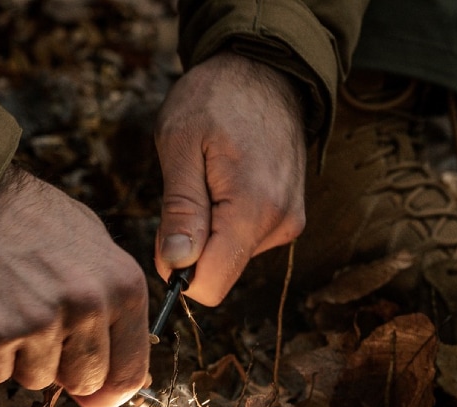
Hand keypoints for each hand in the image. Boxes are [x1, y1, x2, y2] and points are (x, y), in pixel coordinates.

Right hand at [0, 167, 148, 406]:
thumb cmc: (25, 219)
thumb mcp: (91, 243)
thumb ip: (112, 306)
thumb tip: (117, 382)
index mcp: (121, 285)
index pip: (129, 372)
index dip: (108, 390)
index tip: (93, 394)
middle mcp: (86, 306)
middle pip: (83, 382)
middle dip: (59, 363)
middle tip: (33, 319)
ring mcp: (37, 323)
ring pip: (35, 379)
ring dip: (17, 355)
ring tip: (3, 303)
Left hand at [154, 52, 306, 304]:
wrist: (265, 70)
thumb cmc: (215, 98)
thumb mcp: (180, 145)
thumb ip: (180, 211)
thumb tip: (176, 266)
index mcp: (253, 209)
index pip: (211, 286)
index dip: (178, 271)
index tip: (167, 233)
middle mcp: (280, 224)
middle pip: (219, 272)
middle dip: (193, 244)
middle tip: (188, 188)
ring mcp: (288, 222)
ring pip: (229, 257)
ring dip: (209, 228)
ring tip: (210, 175)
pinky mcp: (289, 218)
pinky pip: (244, 240)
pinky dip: (226, 219)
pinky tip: (227, 178)